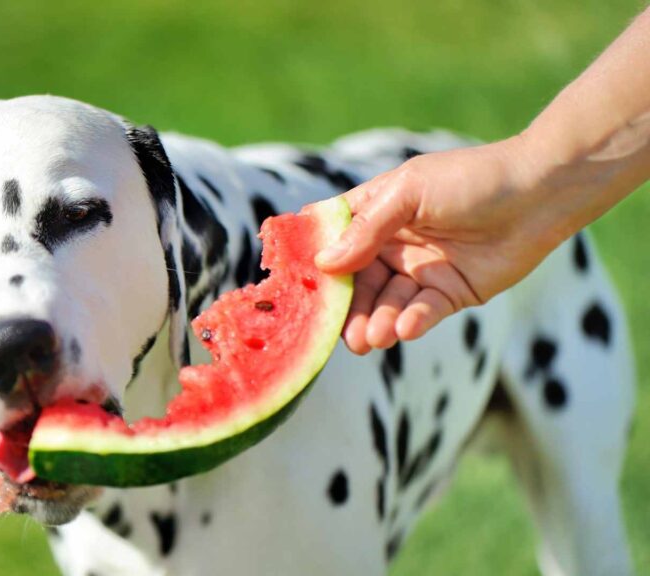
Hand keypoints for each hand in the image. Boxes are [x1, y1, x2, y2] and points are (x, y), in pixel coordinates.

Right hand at [315, 136, 566, 354]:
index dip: (315, 265)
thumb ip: (367, 229)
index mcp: (377, 213)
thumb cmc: (471, 179)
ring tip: (372, 339)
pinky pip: (423, 311)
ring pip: (388, 303)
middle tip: (343, 336)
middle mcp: (393, 244)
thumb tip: (324, 264)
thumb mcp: (408, 193)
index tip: (295, 292)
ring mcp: (421, 270)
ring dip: (378, 321)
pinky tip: (404, 329)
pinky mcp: (450, 293)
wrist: (540, 193)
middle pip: (358, 283)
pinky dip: (412, 321)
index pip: (335, 242)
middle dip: (349, 310)